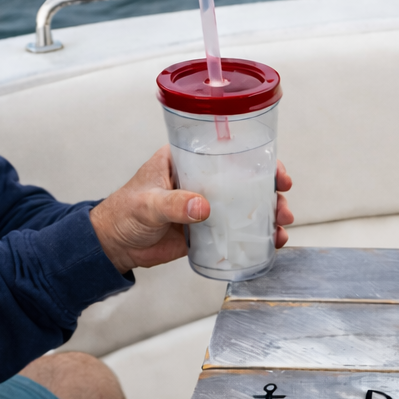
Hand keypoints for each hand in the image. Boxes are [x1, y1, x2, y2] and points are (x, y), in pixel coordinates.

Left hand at [90, 147, 294, 273]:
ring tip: (281, 230)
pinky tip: (270, 244)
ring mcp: (208, 205)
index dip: (258, 160)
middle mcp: (203, 180)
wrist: (116, 245)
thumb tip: (202, 207)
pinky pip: (238, 231)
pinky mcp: (209, 229)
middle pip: (247, 180)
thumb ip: (173, 204)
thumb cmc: (124, 213)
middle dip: (272, 193)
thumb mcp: (147, 204)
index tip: (276, 172)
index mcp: (188, 160)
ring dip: (269, 216)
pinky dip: (256, 237)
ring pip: (247, 206)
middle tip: (282, 206)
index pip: (229, 153)